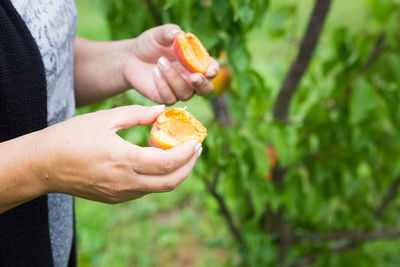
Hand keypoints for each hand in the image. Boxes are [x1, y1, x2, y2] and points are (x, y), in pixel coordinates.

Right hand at [36, 105, 201, 203]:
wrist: (43, 164)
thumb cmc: (71, 137)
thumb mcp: (105, 119)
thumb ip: (138, 114)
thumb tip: (162, 110)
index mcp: (124, 160)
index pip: (168, 162)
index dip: (187, 153)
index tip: (196, 141)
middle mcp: (125, 182)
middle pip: (171, 181)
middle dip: (189, 166)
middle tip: (196, 149)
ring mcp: (120, 193)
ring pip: (159, 188)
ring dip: (175, 173)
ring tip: (180, 153)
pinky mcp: (114, 198)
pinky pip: (145, 190)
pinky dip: (158, 178)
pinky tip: (157, 161)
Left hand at [123, 24, 218, 104]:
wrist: (131, 57)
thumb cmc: (150, 44)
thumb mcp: (159, 34)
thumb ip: (169, 32)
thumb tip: (178, 34)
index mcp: (196, 63)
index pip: (211, 69)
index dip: (213, 71)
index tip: (209, 71)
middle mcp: (191, 79)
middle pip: (206, 89)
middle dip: (202, 84)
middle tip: (194, 77)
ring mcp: (179, 90)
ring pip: (186, 93)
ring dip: (174, 78)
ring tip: (160, 62)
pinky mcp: (165, 98)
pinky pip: (170, 98)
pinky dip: (163, 85)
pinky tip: (155, 72)